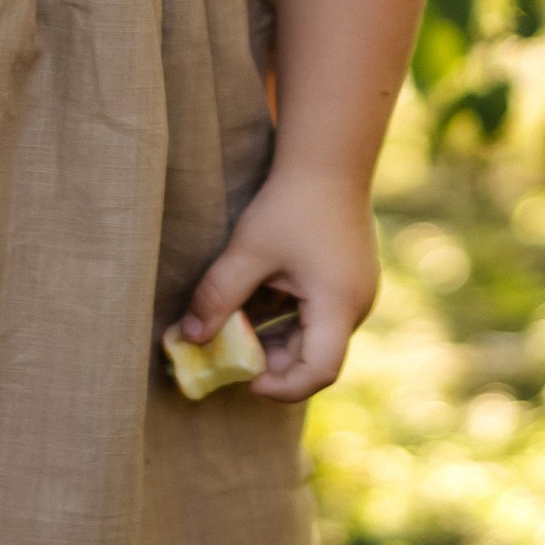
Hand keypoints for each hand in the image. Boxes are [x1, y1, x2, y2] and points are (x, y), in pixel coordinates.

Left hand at [174, 166, 378, 402]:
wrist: (328, 158)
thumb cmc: (290, 201)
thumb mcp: (248, 250)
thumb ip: (218, 297)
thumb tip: (188, 338)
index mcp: (339, 304)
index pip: (319, 372)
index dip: (282, 387)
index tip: (246, 379)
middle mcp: (356, 305)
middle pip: (315, 357)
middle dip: (271, 362)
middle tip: (231, 352)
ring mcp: (356, 292)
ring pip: (315, 336)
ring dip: (277, 338)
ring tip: (238, 323)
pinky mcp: (348, 280)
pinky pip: (319, 315)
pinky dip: (288, 317)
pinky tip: (257, 300)